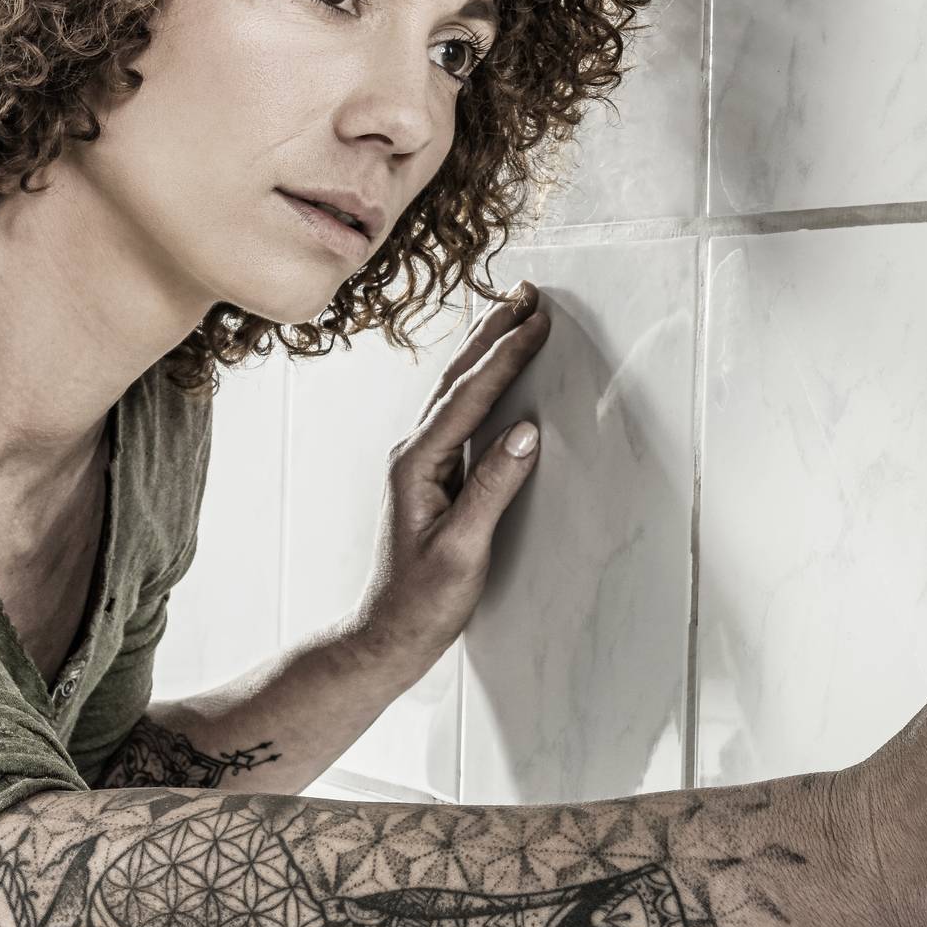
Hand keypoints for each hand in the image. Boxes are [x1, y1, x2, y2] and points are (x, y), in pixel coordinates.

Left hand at [342, 283, 553, 678]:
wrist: (387, 635)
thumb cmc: (422, 602)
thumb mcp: (462, 549)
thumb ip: (492, 488)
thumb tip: (526, 431)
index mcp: (417, 464)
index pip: (469, 397)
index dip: (506, 355)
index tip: (539, 320)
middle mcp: (413, 453)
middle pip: (458, 378)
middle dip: (494, 331)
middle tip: (529, 291)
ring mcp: (420, 462)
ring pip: (456, 389)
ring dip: (487, 348)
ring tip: (515, 312)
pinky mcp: (431, 474)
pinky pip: (459, 411)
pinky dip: (482, 380)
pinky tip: (494, 371)